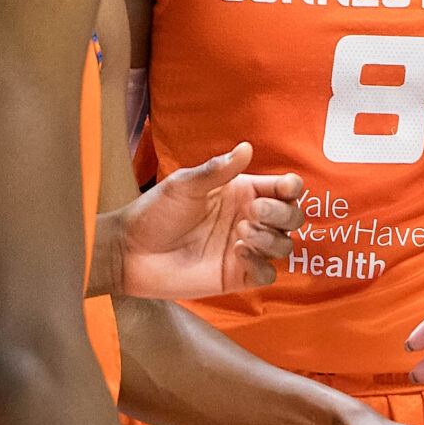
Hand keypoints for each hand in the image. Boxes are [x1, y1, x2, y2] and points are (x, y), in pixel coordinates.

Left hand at [111, 145, 302, 299]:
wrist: (131, 252)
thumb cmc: (155, 212)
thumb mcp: (184, 185)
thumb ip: (216, 170)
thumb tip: (246, 148)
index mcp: (241, 192)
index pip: (284, 189)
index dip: (291, 188)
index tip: (284, 189)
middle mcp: (249, 219)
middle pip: (292, 217)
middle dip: (282, 214)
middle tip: (253, 212)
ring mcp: (245, 249)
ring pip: (284, 245)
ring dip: (271, 238)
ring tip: (241, 234)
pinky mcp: (237, 276)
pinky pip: (268, 275)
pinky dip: (262, 265)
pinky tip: (238, 255)